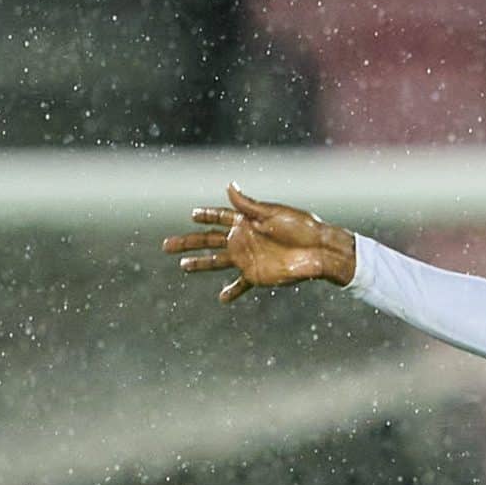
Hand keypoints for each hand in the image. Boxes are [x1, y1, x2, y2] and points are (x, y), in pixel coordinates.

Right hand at [160, 184, 356, 303]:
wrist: (319, 251)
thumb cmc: (301, 227)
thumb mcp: (273, 213)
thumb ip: (248, 205)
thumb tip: (229, 186)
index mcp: (247, 221)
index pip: (220, 217)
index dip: (206, 216)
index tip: (192, 214)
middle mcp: (244, 239)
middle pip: (209, 240)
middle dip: (188, 242)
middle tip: (166, 246)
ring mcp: (248, 258)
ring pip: (216, 261)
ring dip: (200, 264)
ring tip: (182, 267)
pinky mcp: (257, 276)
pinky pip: (240, 285)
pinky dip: (232, 291)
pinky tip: (222, 298)